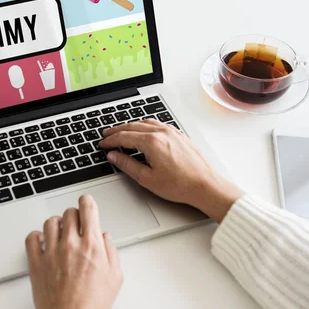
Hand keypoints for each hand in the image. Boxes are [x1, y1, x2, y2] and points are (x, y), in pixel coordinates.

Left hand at [25, 195, 122, 308]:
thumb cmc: (92, 305)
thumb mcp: (115, 278)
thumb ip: (112, 252)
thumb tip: (105, 238)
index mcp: (92, 245)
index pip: (87, 208)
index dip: (87, 201)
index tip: (86, 202)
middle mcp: (70, 244)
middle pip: (68, 213)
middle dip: (74, 215)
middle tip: (76, 224)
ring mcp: (51, 252)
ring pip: (50, 222)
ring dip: (57, 224)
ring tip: (60, 232)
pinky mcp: (36, 263)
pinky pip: (31, 238)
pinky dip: (36, 236)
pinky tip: (43, 242)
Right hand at [99, 120, 243, 222]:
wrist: (205, 186)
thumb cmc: (180, 185)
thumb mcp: (147, 178)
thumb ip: (127, 164)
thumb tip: (114, 156)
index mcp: (151, 142)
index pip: (124, 137)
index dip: (110, 140)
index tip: (103, 144)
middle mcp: (161, 133)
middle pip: (132, 127)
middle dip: (117, 130)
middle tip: (106, 134)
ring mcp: (172, 132)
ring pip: (145, 123)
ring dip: (130, 126)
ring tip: (121, 131)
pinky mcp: (179, 135)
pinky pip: (157, 124)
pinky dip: (145, 125)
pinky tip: (143, 130)